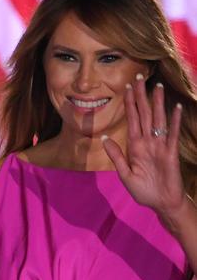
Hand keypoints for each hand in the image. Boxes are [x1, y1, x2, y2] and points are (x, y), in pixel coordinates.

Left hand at [102, 75, 187, 222]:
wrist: (162, 203)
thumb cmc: (144, 190)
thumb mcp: (125, 174)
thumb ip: (116, 156)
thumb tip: (105, 137)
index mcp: (135, 146)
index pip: (131, 120)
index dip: (129, 104)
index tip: (126, 87)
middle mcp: (147, 142)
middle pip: (144, 114)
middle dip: (140, 96)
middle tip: (138, 77)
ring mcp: (160, 146)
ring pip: (157, 120)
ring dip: (157, 103)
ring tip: (156, 86)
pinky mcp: (170, 153)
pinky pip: (171, 135)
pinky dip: (173, 121)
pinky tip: (175, 108)